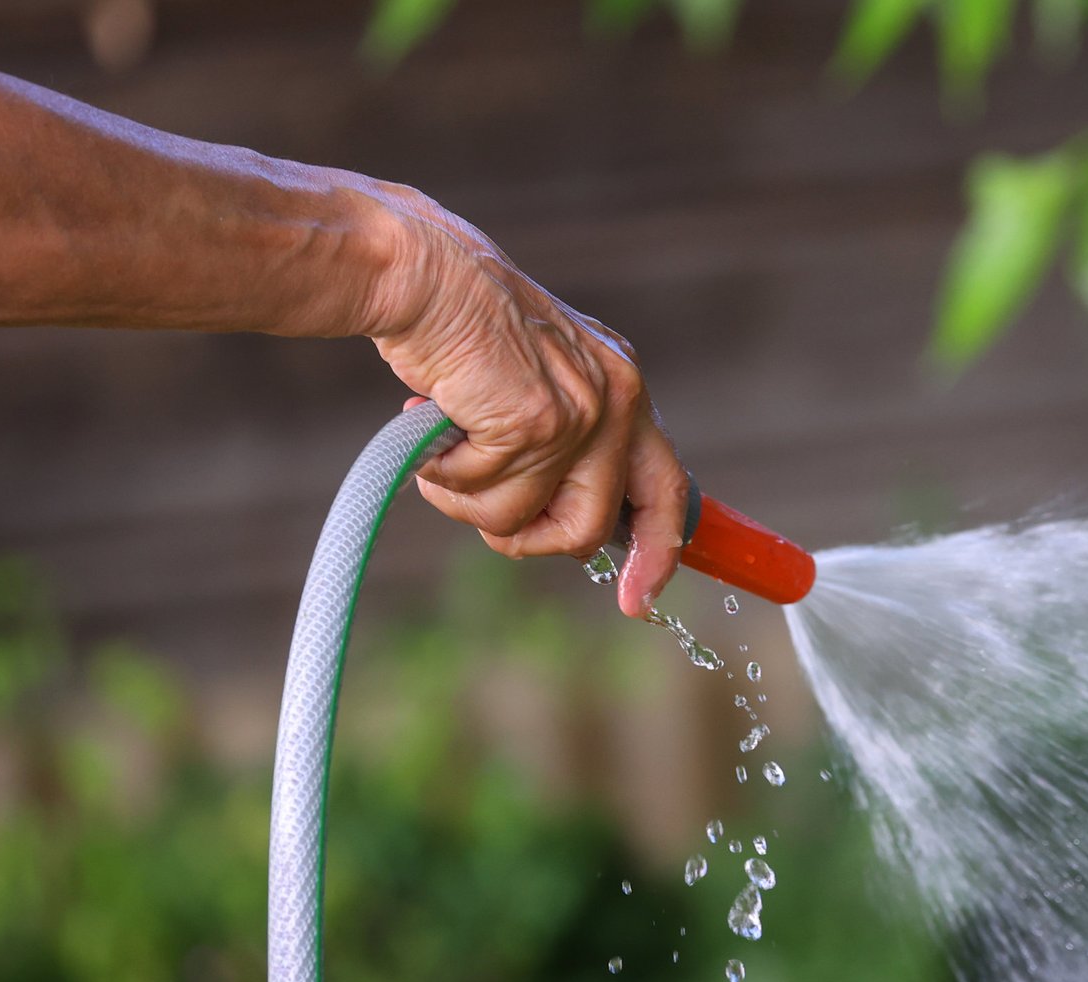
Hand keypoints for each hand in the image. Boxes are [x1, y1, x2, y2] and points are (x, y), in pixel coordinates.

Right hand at [366, 190, 686, 614]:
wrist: (423, 274)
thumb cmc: (460, 326)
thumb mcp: (532, 380)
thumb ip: (558, 441)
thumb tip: (551, 516)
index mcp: (623, 386)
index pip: (664, 489)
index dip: (656, 552)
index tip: (638, 600)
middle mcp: (619, 399)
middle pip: (590, 529)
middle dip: (528, 538)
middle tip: (484, 513)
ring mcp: (582, 415)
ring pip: (522, 520)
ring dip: (467, 499)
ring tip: (444, 443)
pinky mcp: (537, 426)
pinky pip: (484, 496)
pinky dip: (444, 473)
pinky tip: (436, 421)